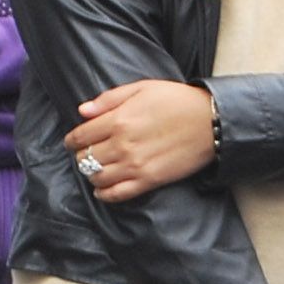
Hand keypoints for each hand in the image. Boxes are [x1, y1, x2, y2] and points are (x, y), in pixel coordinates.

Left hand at [65, 80, 214, 201]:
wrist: (210, 122)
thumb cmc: (177, 100)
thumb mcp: (142, 88)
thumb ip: (109, 99)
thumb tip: (82, 111)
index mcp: (118, 120)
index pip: (80, 136)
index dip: (72, 140)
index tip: (73, 141)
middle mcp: (122, 145)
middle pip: (86, 158)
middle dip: (82, 155)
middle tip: (88, 153)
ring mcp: (134, 166)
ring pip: (96, 178)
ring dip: (92, 174)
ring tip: (97, 168)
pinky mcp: (148, 181)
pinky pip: (116, 195)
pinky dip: (104, 194)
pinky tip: (103, 189)